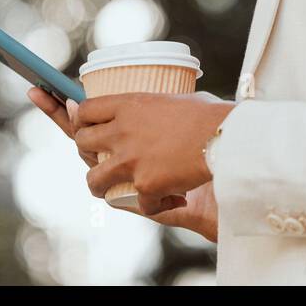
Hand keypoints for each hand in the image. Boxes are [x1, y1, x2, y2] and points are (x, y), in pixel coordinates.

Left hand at [73, 92, 234, 218]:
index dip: (80, 119)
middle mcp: (122, 132)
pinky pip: (137, 204)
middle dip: (86, 153)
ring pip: (94, 180)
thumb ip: (152, 107)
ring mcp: (131, 161)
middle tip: (99, 159)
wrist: (226, 137)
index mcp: (129, 105)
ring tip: (112, 189)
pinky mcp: (145, 186)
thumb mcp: (174, 99)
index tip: (85, 126)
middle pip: (81, 143)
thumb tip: (147, 110)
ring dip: (101, 186)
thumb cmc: (209, 115)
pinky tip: (173, 200)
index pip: (85, 110)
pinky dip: (156, 205)